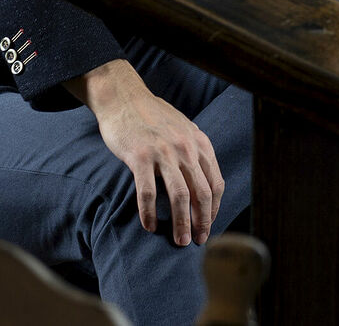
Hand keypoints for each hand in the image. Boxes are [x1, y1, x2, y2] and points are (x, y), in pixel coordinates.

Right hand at [66, 60, 223, 246]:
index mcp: (199, 142)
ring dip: (181, 223)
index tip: (208, 225)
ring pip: (180, 196)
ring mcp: (163, 152)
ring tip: (179, 241)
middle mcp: (185, 147)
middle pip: (202, 193)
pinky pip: (148, 192)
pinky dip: (149, 213)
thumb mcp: (183, 128)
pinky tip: (149, 226)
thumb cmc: (152, 116)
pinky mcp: (140, 156)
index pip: (216, 183)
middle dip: (202, 222)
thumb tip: (203, 183)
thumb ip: (194, 151)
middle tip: (198, 240)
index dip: (214, 209)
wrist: (123, 97)